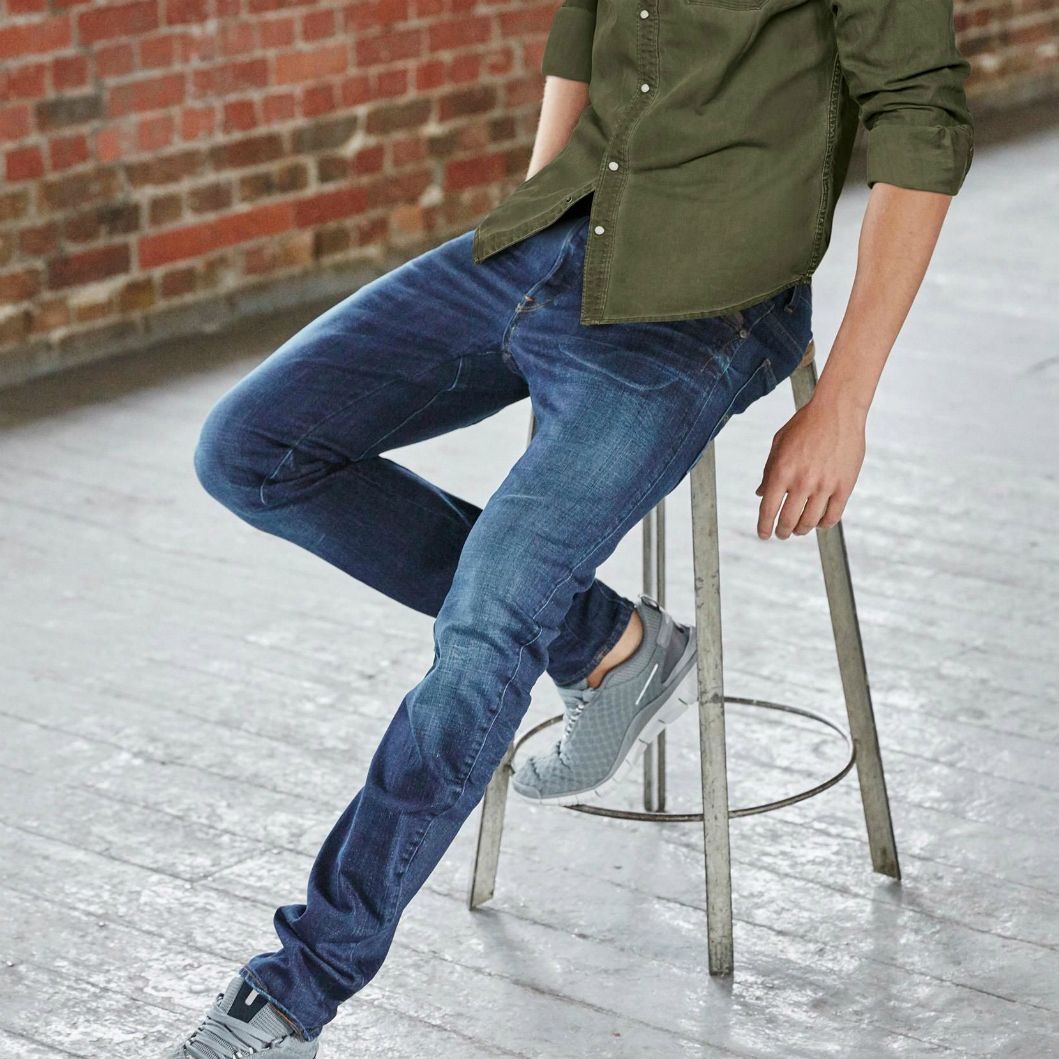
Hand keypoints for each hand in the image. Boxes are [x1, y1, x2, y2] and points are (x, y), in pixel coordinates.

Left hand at [755, 393, 865, 539]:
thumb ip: (768, 471)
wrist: (837, 410)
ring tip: (799, 530)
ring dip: (802, 530)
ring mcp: (825, 485)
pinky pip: (833, 515)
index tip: (763, 535)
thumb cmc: (804, 424)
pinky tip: (819, 522)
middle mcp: (802, 482)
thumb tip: (760, 494)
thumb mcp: (778, 444)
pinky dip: (824, 523)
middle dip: (782, 532)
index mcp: (781, 472)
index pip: (768, 510)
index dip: (764, 527)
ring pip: (810, 522)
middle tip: (782, 534)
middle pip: (788, 521)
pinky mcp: (845, 485)